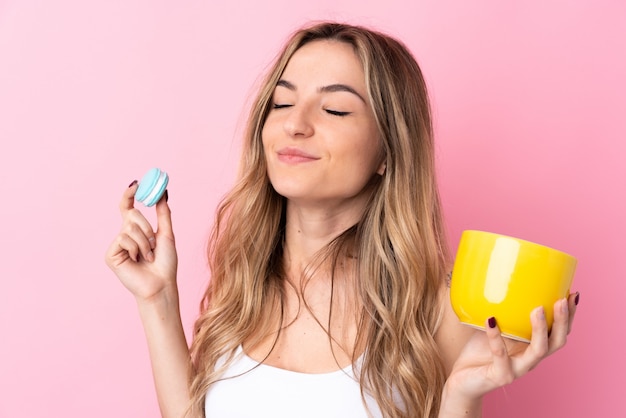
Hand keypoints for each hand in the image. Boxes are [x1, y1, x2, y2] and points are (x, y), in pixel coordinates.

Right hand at [105, 182, 177, 301]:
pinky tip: (138, 260)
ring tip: (148, 256)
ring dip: (145, 241)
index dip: (129, 195)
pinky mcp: (111, 255)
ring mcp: (117, 245)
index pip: (128, 208)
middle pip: (132, 214)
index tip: (136, 184)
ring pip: (129, 227)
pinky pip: (123, 239)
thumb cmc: (165, 263)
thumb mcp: (166, 233)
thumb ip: (163, 213)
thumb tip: (163, 192)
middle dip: (147, 226)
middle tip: (154, 242)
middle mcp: (124, 235)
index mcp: (136, 230)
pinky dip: (136, 248)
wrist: (161, 284)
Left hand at [445, 293, 578, 400]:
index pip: (558, 332)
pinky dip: (496, 337)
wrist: (463, 381)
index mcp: (532, 346)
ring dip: (540, 329)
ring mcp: (518, 369)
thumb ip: (499, 309)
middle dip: (563, 321)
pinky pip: (500, 355)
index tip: (573, 293)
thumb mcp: (492, 326)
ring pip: (538, 351)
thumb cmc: (479, 351)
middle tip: (562, 300)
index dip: (569, 316)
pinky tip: (491, 321)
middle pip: (557, 341)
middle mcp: (531, 359)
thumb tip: (496, 276)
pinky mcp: (500, 375)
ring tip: (537, 310)